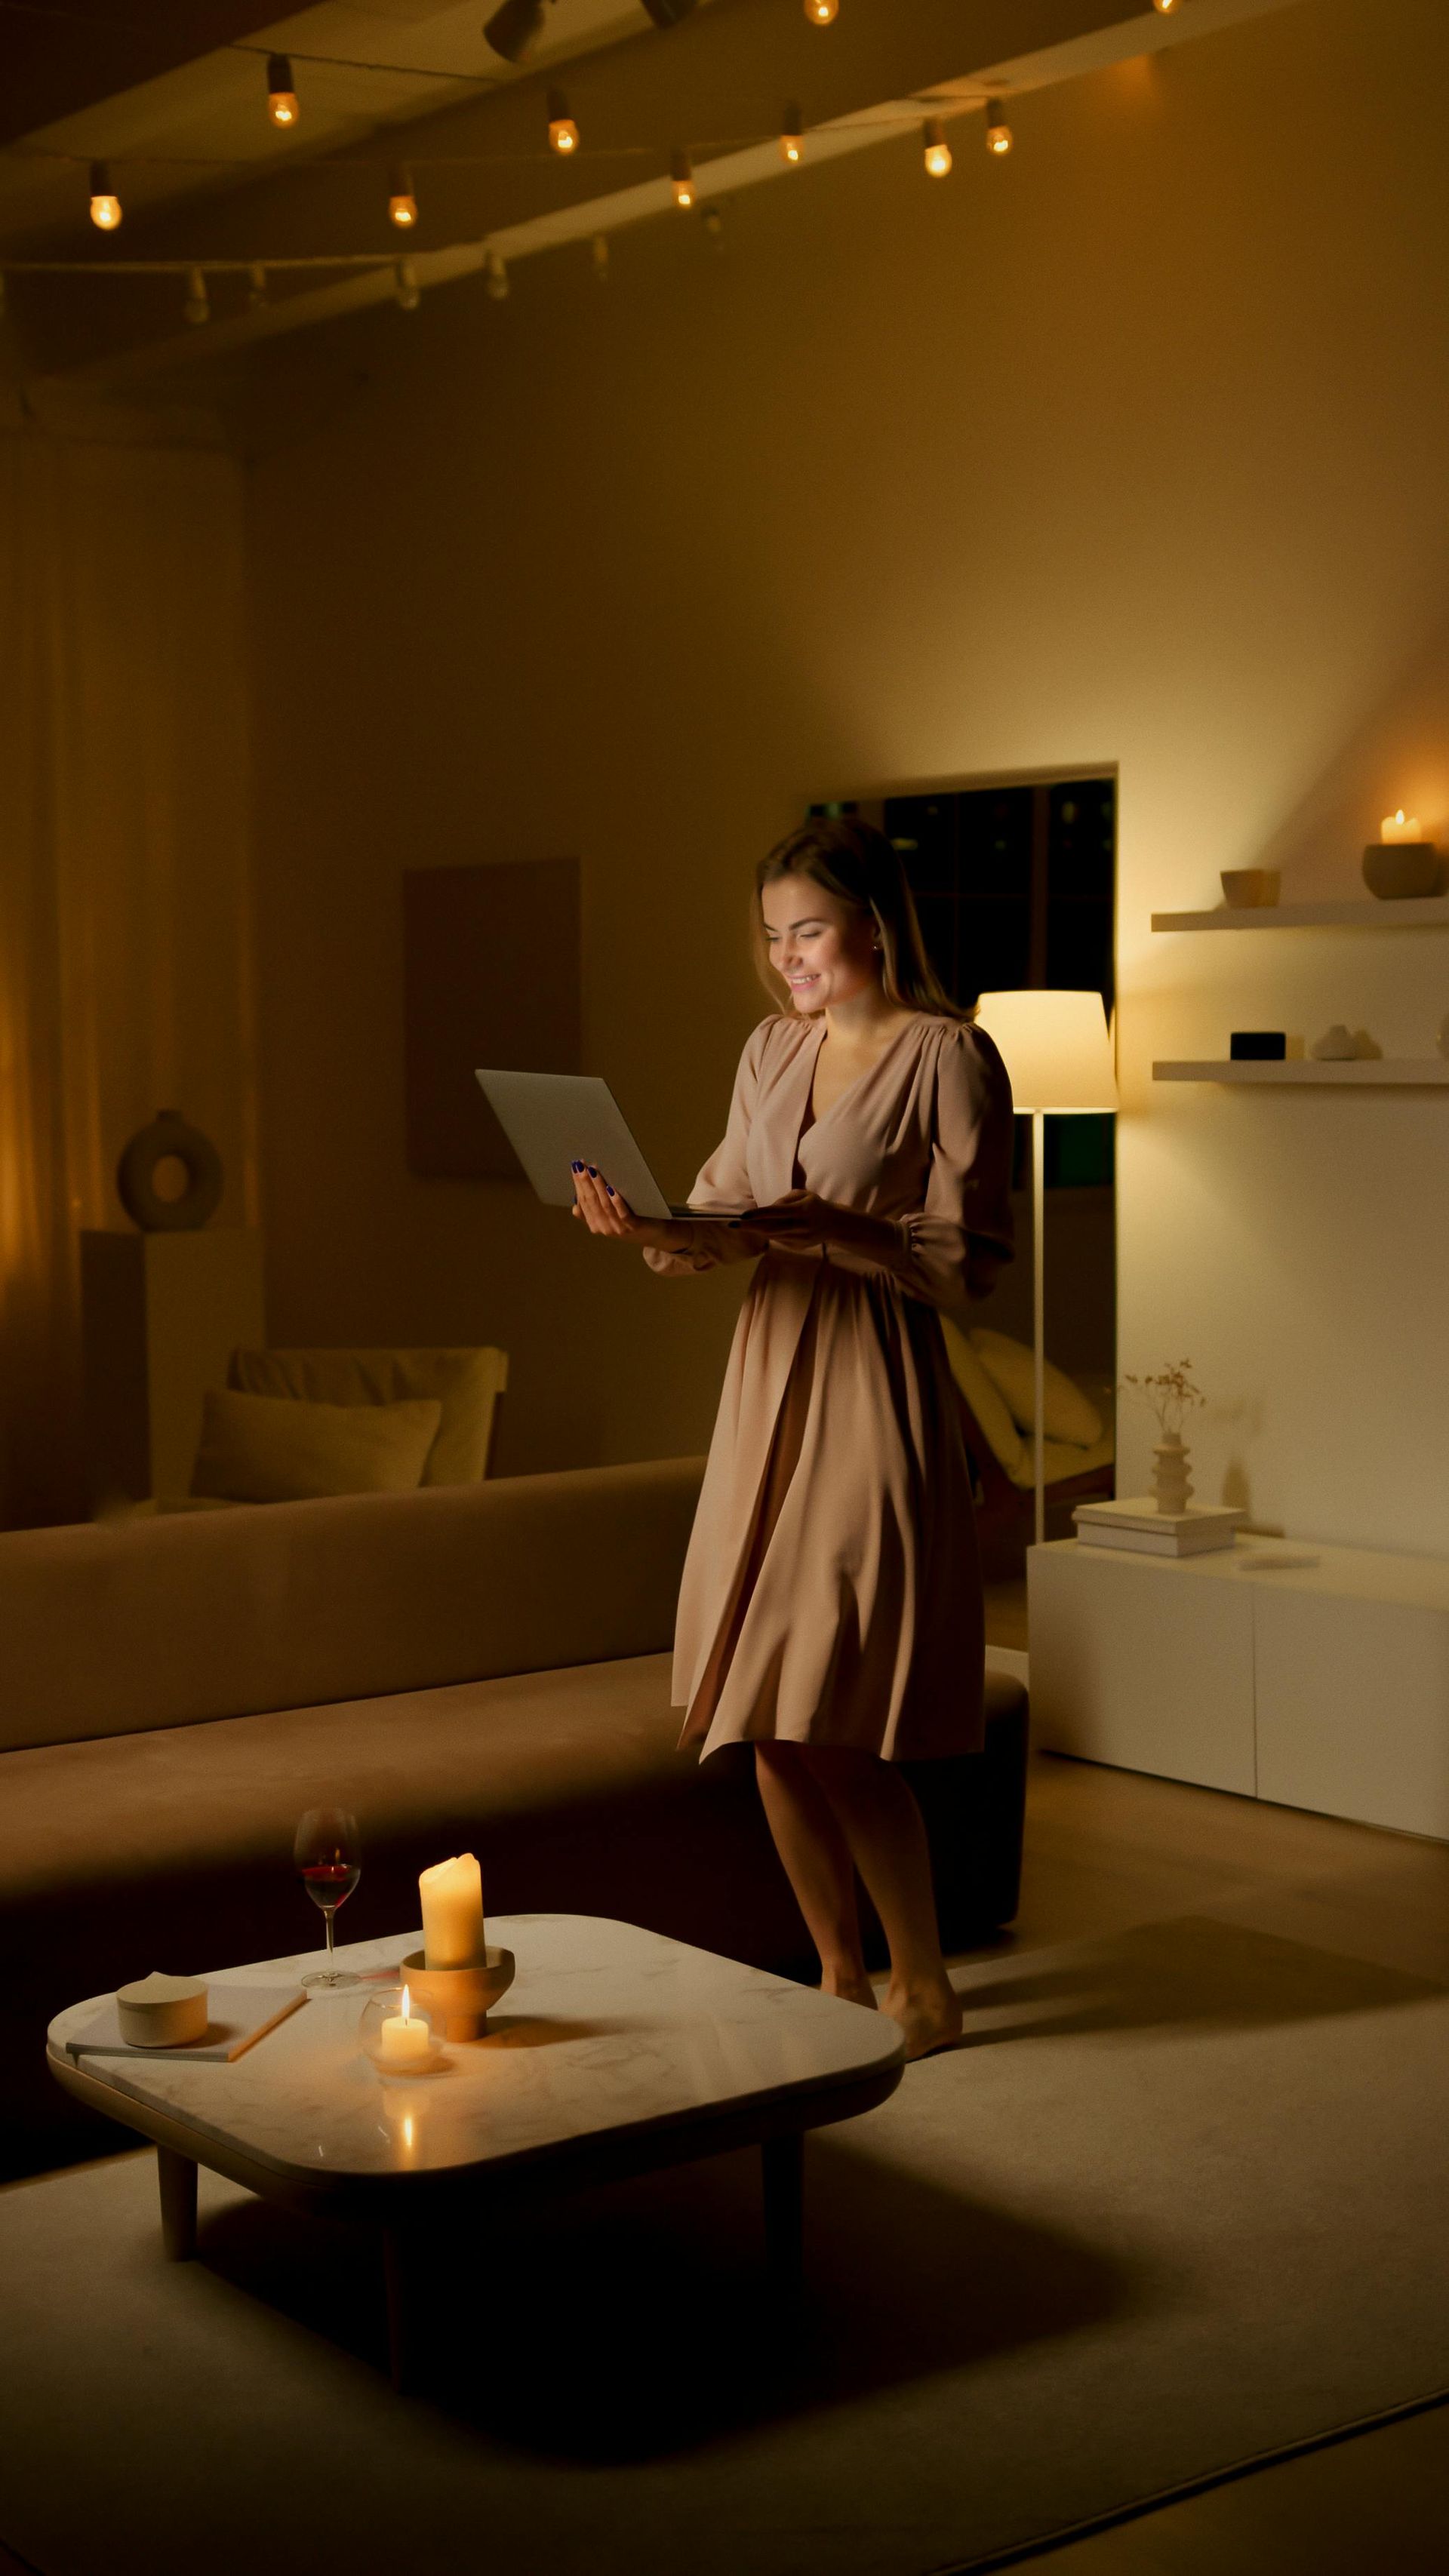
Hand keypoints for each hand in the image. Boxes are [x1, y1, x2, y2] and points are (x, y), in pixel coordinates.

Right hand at [569, 1164, 693, 1253]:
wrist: (654, 1234)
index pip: (583, 1201)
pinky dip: (617, 1201)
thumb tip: (575, 1205)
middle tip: (581, 1165)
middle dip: (585, 1182)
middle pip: (592, 1202)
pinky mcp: (634, 1226)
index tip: (575, 1167)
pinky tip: (612, 1189)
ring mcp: (619, 1228)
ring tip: (594, 1171)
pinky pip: (623, 1213)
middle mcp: (604, 1228)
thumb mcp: (609, 1218)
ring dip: (598, 1186)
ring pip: (605, 1205)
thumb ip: (593, 1212)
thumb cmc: (630, 1220)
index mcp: (595, 1224)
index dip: (578, 1184)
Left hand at [750, 1190, 847, 1249]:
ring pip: (773, 1235)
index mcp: (802, 1209)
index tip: (743, 1215)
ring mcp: (801, 1238)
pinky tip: (763, 1229)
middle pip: (771, 1227)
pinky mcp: (799, 1246)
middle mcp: (801, 1225)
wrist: (834, 1224)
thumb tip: (767, 1208)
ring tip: (742, 1226)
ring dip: (756, 1231)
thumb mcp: (803, 1195)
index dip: (758, 1214)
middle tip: (732, 1224)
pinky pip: (779, 1240)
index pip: (776, 1212)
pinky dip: (769, 1234)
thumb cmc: (814, 1205)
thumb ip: (784, 1199)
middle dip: (750, 1226)